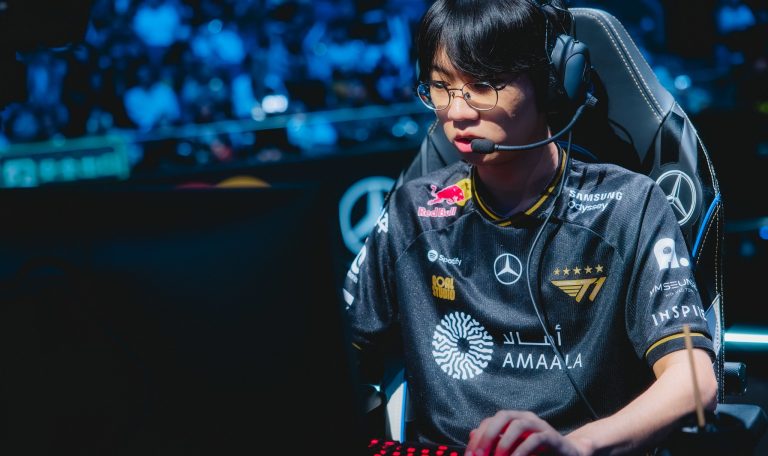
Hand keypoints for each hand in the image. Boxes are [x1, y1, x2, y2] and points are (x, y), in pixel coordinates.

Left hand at [465, 410, 592, 455]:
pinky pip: (535, 438)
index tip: (471, 455)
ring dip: (504, 442)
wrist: (567, 454)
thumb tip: (471, 435)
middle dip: (488, 435)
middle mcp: (525, 417)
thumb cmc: (536, 451)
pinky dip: (522, 450)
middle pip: (502, 416)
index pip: (490, 421)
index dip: (478, 437)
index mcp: (513, 419)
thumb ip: (494, 441)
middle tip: (480, 455)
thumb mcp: (511, 448)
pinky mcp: (552, 436)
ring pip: (518, 424)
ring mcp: (539, 425)